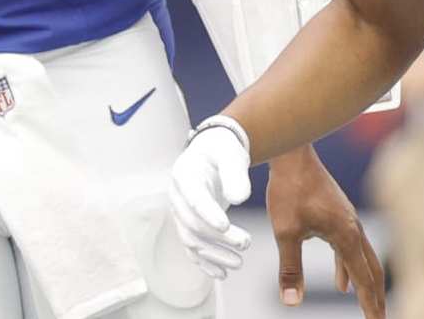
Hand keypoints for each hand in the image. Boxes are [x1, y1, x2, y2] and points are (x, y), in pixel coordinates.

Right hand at [167, 119, 252, 278]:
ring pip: (192, 241)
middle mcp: (178, 197)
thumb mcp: (230, 153)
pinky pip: (192, 248)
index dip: (208, 213)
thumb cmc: (221, 150)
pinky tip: (222, 273)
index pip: (194, 198)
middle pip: (194, 224)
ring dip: (214, 255)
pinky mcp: (187, 225)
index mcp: (185, 175)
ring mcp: (181, 213)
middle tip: (245, 243)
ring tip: (239, 262)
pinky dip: (205, 263)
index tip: (225, 226)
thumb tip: (239, 199)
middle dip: (219, 239)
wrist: (211, 152)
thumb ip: (235, 173)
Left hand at [266, 146, 385, 315]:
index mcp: (346, 235)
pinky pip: (349, 248)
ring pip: (363, 258)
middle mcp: (353, 228)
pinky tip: (340, 281)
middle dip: (375, 297)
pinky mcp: (338, 214)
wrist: (293, 155)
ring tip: (366, 305)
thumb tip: (292, 301)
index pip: (363, 278)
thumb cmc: (290, 188)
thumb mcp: (286, 232)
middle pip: (372, 270)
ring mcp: (347, 220)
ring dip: (364, 283)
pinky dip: (348, 267)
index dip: (369, 304)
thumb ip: (290, 269)